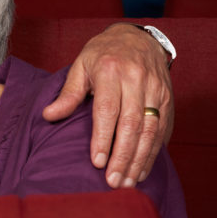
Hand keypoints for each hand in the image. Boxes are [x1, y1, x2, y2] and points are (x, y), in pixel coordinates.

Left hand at [42, 23, 172, 187]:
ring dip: (140, 159)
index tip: (97, 162)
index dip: (103, 138)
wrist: (137, 37)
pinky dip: (154, 151)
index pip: (108, 109)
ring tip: (128, 181)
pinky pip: (163, 128)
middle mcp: (136, 80)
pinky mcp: (168, 98)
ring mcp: (156, 89)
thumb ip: (68, 93)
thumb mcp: (80, 65)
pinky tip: (143, 167)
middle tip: (113, 181)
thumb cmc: (103, 52)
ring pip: (151, 130)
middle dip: (123, 156)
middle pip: (132, 124)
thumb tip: (48, 115)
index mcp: (111, 70)